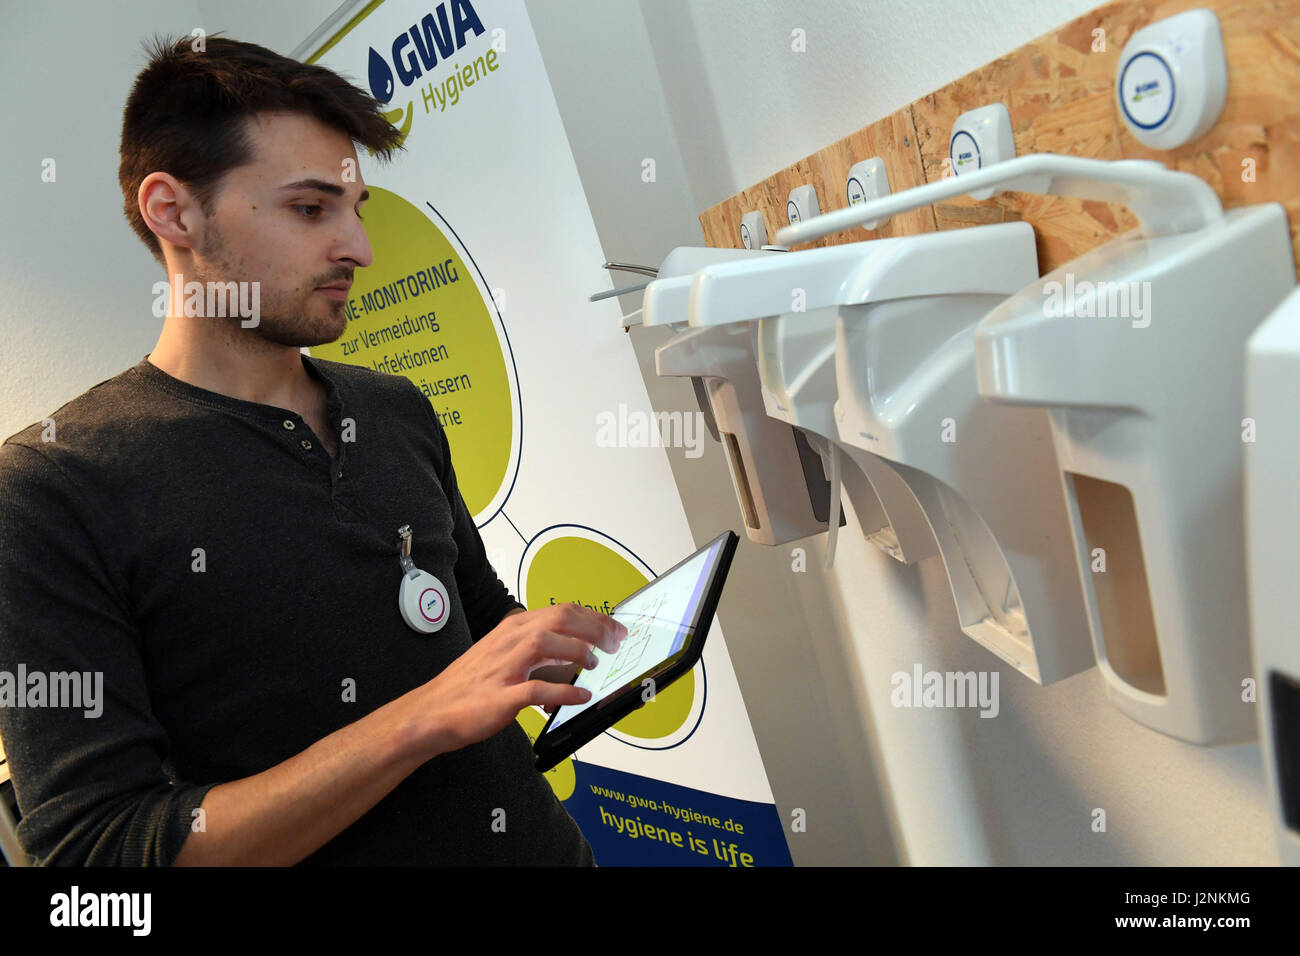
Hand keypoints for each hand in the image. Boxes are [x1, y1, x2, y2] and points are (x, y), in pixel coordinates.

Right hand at [412, 603, 625, 755]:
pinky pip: (537, 689)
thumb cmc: (469, 686)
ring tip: (595, 664)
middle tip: (615, 642)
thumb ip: (536, 651)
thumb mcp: (503, 655)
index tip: (614, 628)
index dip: (594, 618)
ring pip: (547, 644)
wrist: (432, 711)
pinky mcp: (501, 696)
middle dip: (595, 628)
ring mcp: (504, 667)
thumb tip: (572, 656)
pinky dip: (564, 692)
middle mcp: (509, 641)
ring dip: (578, 652)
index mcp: (512, 629)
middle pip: (559, 619)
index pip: (561, 611)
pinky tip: (580, 697)